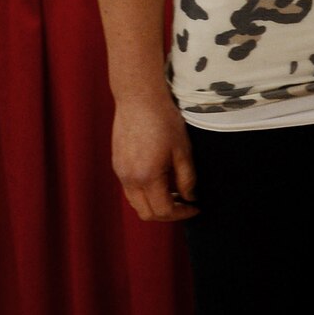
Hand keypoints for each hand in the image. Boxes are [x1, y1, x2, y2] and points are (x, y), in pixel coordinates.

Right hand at [111, 92, 197, 221]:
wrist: (139, 100)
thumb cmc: (164, 121)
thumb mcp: (183, 150)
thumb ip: (187, 178)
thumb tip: (191, 198)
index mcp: (147, 177)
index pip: (163, 211)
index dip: (182, 213)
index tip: (196, 207)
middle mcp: (129, 180)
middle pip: (146, 213)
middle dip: (168, 214)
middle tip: (186, 203)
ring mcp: (120, 173)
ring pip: (136, 203)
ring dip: (155, 205)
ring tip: (175, 192)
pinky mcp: (117, 165)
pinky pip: (130, 190)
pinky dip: (145, 194)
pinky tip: (160, 179)